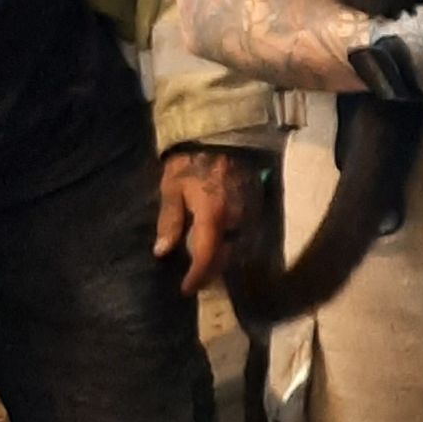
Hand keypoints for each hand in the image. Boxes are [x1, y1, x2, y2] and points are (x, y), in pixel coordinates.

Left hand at [155, 146, 272, 294]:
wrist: (221, 132)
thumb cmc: (190, 161)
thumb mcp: (172, 188)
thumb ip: (169, 221)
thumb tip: (162, 252)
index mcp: (212, 215)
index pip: (207, 256)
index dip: (197, 277)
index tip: (186, 289)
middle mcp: (237, 218)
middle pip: (227, 256)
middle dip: (211, 270)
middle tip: (196, 277)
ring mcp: (252, 211)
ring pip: (241, 247)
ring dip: (226, 258)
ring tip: (209, 261)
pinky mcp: (260, 203)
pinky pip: (250, 232)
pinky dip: (237, 242)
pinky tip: (225, 241)